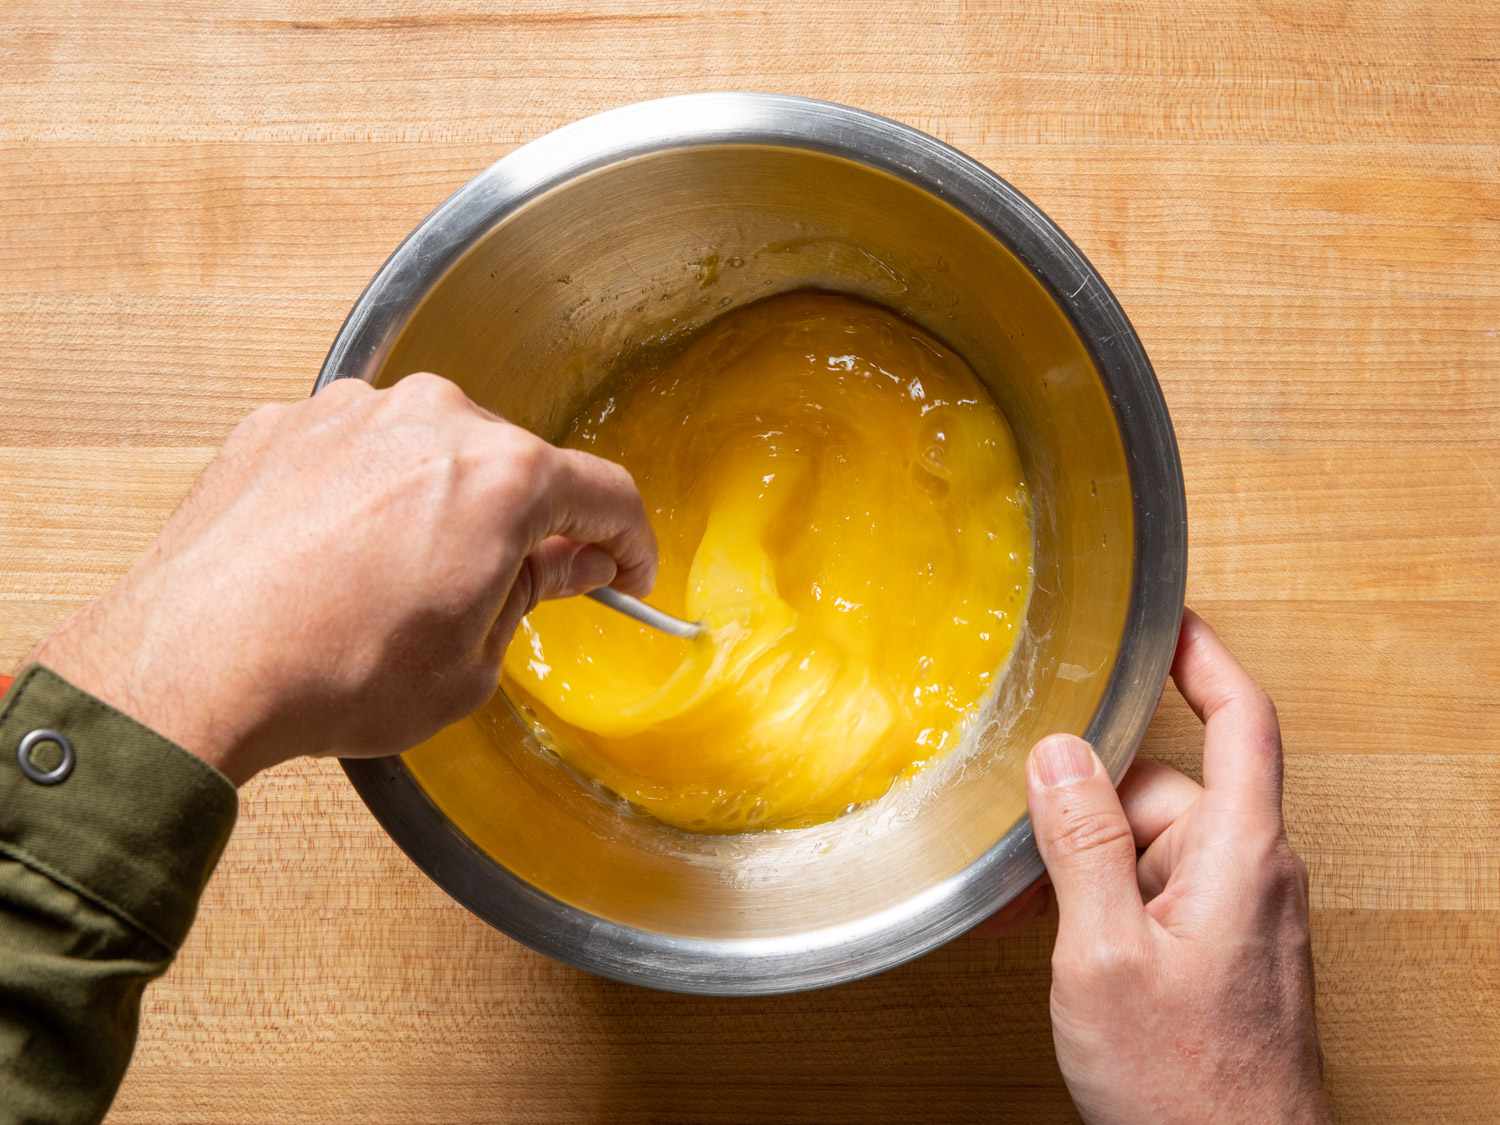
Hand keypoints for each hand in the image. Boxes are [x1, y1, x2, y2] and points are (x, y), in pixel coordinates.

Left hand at [32, 374, 655, 784]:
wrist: (192, 664)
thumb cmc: (335, 672)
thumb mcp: (469, 664)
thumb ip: (531, 594)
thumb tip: (567, 562)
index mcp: (502, 477)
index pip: (604, 493)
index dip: (629, 540)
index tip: (624, 569)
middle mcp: (433, 419)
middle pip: (515, 463)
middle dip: (526, 522)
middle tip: (509, 586)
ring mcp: (351, 412)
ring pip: (432, 450)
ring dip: (441, 501)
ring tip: (404, 578)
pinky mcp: (284, 424)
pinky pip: (358, 451)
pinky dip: (368, 493)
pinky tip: (341, 555)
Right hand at [1025, 610, 1329, 1123]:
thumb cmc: (1187, 1089)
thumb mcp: (1106, 955)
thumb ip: (1084, 845)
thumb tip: (1061, 755)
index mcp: (1242, 855)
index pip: (1241, 721)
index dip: (1206, 657)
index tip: (1166, 620)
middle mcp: (1250, 875)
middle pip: (1167, 789)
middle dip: (1090, 807)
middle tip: (1023, 838)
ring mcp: (1236, 916)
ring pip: (1151, 846)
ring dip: (1087, 865)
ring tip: (1033, 910)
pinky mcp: (1217, 952)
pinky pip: (1156, 894)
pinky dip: (1105, 901)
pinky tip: (1057, 935)